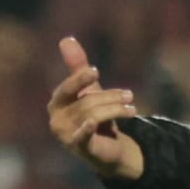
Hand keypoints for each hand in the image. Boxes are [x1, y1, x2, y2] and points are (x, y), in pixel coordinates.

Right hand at [46, 38, 148, 179]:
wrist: (110, 149)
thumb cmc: (96, 117)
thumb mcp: (88, 90)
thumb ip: (77, 67)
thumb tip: (66, 39)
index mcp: (56, 104)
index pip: (67, 88)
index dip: (80, 79)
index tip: (96, 72)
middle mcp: (56, 120)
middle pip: (86, 102)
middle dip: (111, 97)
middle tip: (130, 95)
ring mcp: (66, 136)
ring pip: (93, 114)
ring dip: (116, 109)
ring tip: (132, 109)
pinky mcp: (80, 148)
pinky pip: (82, 136)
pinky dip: (87, 129)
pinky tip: (94, 123)